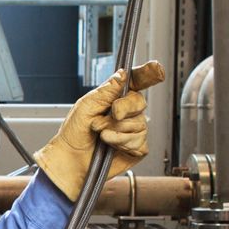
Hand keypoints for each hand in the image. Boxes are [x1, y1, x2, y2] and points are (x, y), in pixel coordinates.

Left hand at [33, 61, 165, 198]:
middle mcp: (127, 112)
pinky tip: (111, 146)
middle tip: (110, 114)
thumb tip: (122, 74)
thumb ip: (106, 90)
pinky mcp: (137, 148)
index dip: (148, 73)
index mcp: (115, 97)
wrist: (71, 160)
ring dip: (117, 130)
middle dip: (123, 108)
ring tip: (102, 135)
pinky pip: (139, 142)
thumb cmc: (74, 133)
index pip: (136, 81)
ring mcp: (133, 130)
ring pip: (140, 124)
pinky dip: (122, 143)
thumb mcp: (86, 106)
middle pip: (139, 102)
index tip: (157, 69)